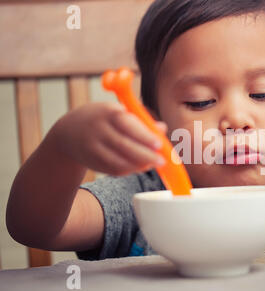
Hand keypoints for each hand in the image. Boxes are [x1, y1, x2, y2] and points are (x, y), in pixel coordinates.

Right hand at [51, 102, 167, 175]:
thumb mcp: (118, 112)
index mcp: (108, 112)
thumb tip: (162, 128)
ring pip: (118, 161)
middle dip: (146, 155)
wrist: (69, 131)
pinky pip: (112, 169)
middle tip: (161, 161)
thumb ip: (141, 121)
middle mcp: (98, 129)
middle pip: (124, 146)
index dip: (144, 136)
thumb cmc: (103, 119)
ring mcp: (92, 147)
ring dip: (138, 165)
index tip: (159, 144)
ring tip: (151, 165)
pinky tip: (138, 167)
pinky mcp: (91, 161)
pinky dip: (128, 170)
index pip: (128, 125)